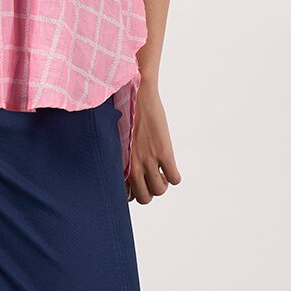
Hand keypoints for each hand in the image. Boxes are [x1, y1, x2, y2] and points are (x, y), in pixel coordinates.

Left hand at [125, 81, 181, 204]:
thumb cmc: (124, 111)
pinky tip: (171, 166)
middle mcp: (132, 164)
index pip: (125, 194)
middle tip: (151, 177)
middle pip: (144, 197)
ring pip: (159, 191)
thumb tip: (124, 168)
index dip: (134, 191)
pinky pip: (174, 179)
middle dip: (148, 191)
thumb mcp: (116, 138)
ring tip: (161, 171)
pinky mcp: (164, 152)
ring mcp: (148, 159)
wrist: (137, 93)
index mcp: (119, 161)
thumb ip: (120, 155)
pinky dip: (174, 176)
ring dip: (162, 184)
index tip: (138, 183)